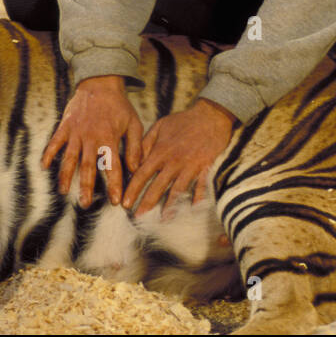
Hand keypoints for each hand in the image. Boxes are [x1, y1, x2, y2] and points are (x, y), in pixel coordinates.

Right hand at [42, 75, 143, 207]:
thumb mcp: (133, 124)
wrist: (100, 83)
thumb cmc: (119, 106)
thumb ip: (134, 147)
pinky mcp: (65, 126)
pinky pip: (55, 142)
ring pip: (69, 158)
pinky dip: (49, 154)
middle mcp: (91, 138)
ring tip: (63, 192)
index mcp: (109, 138)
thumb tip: (135, 169)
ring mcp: (76, 132)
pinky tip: (44, 167)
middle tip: (84, 204)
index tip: (116, 202)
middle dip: (86, 187)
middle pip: (87, 167)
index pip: (112, 167)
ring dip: (65, 176)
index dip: (114, 185)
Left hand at [122, 98, 235, 218]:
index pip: (142, 174)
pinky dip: (197, 198)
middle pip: (158, 186)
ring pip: (178, 190)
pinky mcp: (205, 168)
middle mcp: (174, 161)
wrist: (210, 115)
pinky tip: (192, 209)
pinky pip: (201, 186)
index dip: (133, 189)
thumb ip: (146, 142)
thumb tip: (134, 159)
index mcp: (161, 151)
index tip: (125, 203)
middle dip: (147, 203)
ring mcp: (190, 166)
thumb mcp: (160, 126)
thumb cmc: (183, 120)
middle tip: (138, 217)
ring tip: (163, 220)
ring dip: (170, 206)